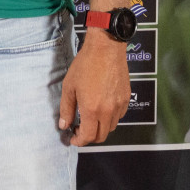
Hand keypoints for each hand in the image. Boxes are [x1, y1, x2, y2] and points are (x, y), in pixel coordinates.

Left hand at [57, 29, 129, 144]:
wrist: (106, 49)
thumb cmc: (85, 65)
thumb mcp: (69, 87)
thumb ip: (66, 109)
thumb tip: (64, 125)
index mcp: (91, 110)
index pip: (87, 137)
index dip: (79, 141)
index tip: (73, 138)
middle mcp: (107, 111)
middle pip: (101, 136)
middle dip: (89, 137)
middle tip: (79, 129)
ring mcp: (119, 105)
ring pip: (111, 127)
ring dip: (100, 128)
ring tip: (90, 118)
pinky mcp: (126, 98)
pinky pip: (119, 116)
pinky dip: (110, 118)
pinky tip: (102, 108)